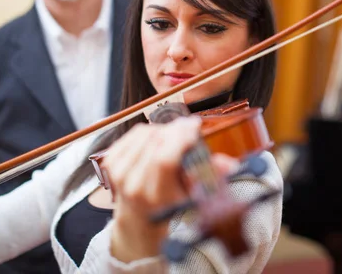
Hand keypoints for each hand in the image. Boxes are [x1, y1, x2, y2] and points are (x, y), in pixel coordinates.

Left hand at [103, 116, 238, 262]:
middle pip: (155, 143)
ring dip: (163, 129)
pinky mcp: (111, 162)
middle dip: (176, 129)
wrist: (139, 215)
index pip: (164, 160)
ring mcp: (120, 174)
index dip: (180, 138)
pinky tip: (158, 137)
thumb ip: (210, 175)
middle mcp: (134, 186)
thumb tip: (229, 164)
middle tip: (188, 126)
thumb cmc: (169, 202)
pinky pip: (134, 133)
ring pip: (145, 134)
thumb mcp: (192, 194)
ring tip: (174, 135)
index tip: (195, 126)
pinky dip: (149, 130)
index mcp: (156, 197)